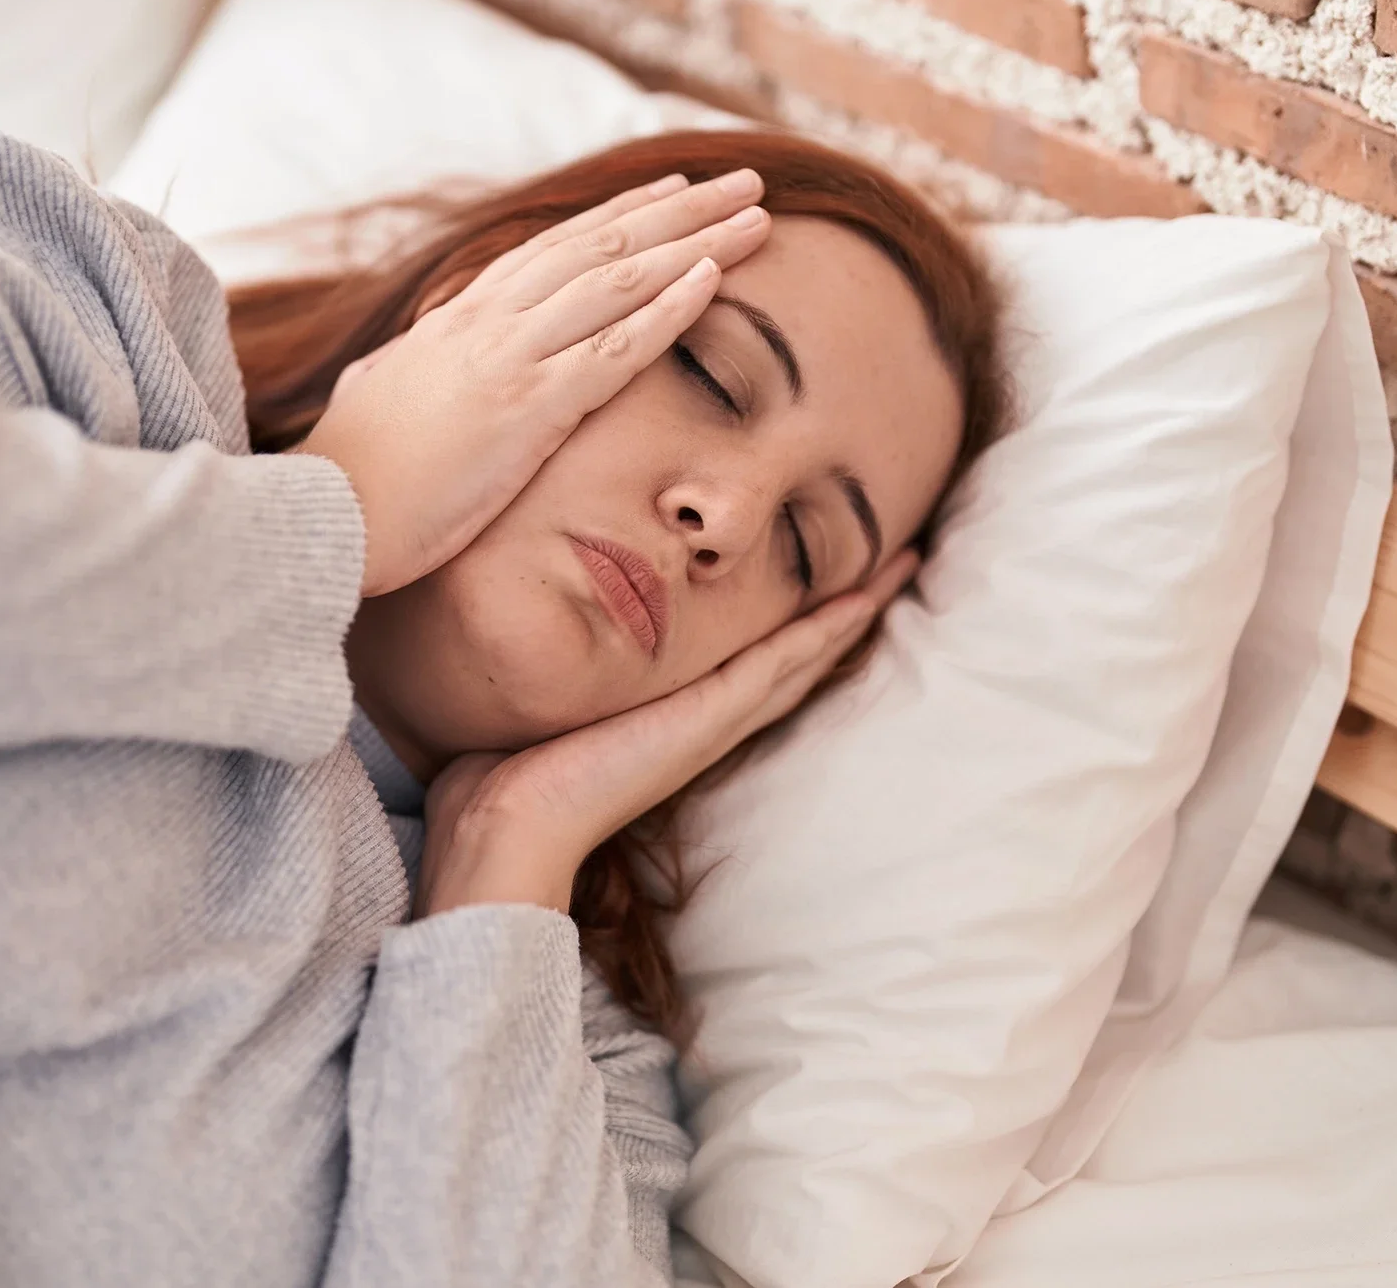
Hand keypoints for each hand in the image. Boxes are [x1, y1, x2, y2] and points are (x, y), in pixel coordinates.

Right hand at [296, 169, 772, 597]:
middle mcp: (488, 323)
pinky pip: (613, 350)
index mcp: (457, 322)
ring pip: (621, 281)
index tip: (673, 191)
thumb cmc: (345, 478)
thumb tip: (382, 369)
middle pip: (603, 245)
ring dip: (697, 244)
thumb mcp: (371, 405)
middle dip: (681, 210)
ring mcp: (509, 360)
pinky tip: (715, 282)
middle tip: (745, 184)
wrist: (322, 519)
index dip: (622, 217)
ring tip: (757, 217)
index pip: (554, 250)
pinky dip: (668, 311)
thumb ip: (393, 376)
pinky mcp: (526, 410)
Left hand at [416, 550, 922, 916]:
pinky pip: (778, 666)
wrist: (503, 830)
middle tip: (895, 567)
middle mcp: (702, 723)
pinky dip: (822, 634)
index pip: (744, 665)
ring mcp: (711, 723)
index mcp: (668, 720)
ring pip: (799, 658)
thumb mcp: (535, 708)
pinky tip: (858, 603)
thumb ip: (548, 680)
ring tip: (897, 570)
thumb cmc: (499, 778)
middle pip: (793, 659)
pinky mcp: (707, 721)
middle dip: (842, 613)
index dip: (788, 624)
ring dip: (851, 614)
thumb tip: (516, 653)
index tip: (822, 584)